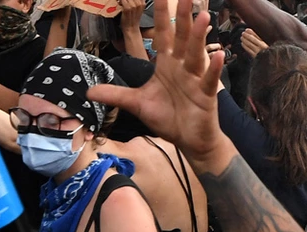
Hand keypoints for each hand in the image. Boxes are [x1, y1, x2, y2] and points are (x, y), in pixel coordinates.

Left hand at [88, 0, 233, 167]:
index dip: (160, 16)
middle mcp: (182, 67)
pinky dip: (213, 68)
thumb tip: (88, 92)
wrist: (188, 140)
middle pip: (181, 37)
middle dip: (182, 16)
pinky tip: (218, 55)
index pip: (162, 35)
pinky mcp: (206, 95)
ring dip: (198, 36)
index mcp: (167, 65)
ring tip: (202, 16)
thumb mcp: (137, 103)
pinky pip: (209, 80)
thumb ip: (115, 94)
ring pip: (196, 53)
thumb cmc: (167, 118)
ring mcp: (195, 79)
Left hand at [240, 28, 266, 55]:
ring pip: (249, 44)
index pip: (257, 35)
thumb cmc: (266, 52)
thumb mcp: (266, 45)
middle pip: (252, 39)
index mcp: (265, 42)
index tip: (247, 29)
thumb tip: (252, 33)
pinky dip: (244, 46)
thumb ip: (260, 40)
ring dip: (244, 40)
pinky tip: (242, 43)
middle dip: (247, 35)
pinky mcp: (255, 56)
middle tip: (243, 33)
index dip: (251, 32)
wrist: (269, 62)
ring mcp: (258, 51)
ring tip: (242, 37)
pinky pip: (248, 50)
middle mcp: (262, 46)